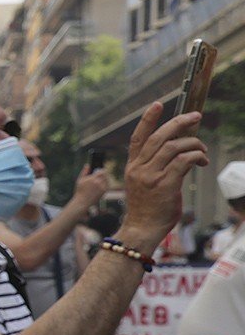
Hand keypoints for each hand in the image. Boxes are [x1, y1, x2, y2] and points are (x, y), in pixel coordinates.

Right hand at [69, 165, 110, 210]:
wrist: (83, 202)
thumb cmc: (80, 191)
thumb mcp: (80, 180)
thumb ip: (84, 172)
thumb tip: (87, 165)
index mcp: (92, 178)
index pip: (101, 171)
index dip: (101, 170)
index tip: (100, 170)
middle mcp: (98, 182)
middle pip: (105, 175)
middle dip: (104, 174)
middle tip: (101, 174)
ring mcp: (102, 187)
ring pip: (107, 180)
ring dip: (105, 179)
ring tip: (101, 180)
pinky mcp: (104, 191)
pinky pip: (107, 185)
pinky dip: (106, 184)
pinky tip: (101, 185)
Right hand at [120, 101, 208, 248]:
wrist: (141, 229)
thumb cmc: (146, 208)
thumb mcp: (145, 183)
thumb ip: (158, 166)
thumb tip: (181, 154)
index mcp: (133, 166)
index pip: (138, 137)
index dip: (148, 119)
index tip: (157, 105)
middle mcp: (139, 168)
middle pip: (160, 137)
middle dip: (179, 123)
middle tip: (195, 116)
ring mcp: (151, 176)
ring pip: (174, 147)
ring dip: (193, 144)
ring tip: (202, 150)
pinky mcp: (164, 184)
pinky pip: (183, 162)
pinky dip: (195, 157)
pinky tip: (200, 161)